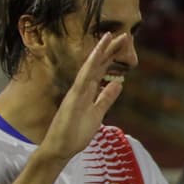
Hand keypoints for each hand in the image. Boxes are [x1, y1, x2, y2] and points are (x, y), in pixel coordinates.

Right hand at [38, 33, 128, 161]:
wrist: (60, 149)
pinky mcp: (73, 100)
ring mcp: (76, 93)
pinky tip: (96, 57)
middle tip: (124, 35)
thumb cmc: (75, 133)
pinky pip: (82, 81)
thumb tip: (118, 83)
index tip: (122, 43)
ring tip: (109, 37)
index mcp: (88, 91)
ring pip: (89, 68)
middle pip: (97, 65)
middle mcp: (81, 88)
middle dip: (110, 49)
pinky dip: (89, 68)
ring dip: (99, 52)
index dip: (111, 56)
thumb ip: (106, 98)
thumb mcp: (98, 114)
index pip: (102, 70)